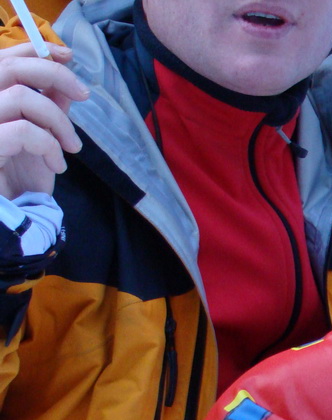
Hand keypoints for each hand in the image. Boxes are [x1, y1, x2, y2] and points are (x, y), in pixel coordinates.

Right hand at [0, 43, 87, 199]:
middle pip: (9, 68)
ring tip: (72, 146)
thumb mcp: (38, 135)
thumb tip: (63, 75)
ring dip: (58, 121)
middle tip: (84, 95)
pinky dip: (49, 145)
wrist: (8, 217)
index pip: (1, 58)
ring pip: (22, 97)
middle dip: (54, 74)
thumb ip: (46, 104)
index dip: (33, 50)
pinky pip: (23, 131)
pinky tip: (58, 165)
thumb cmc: (20, 175)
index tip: (67, 55)